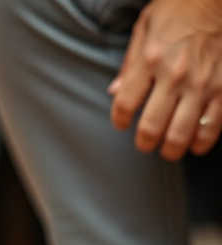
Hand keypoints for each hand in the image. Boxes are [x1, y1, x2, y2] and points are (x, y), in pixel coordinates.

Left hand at [109, 0, 221, 159]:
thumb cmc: (179, 9)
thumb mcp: (145, 27)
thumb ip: (129, 63)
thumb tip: (114, 92)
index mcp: (150, 59)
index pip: (125, 104)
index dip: (120, 121)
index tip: (122, 124)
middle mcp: (175, 75)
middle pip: (151, 126)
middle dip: (144, 143)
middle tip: (145, 144)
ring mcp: (203, 83)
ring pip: (182, 133)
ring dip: (172, 149)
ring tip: (168, 150)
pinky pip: (214, 125)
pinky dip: (203, 141)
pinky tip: (196, 145)